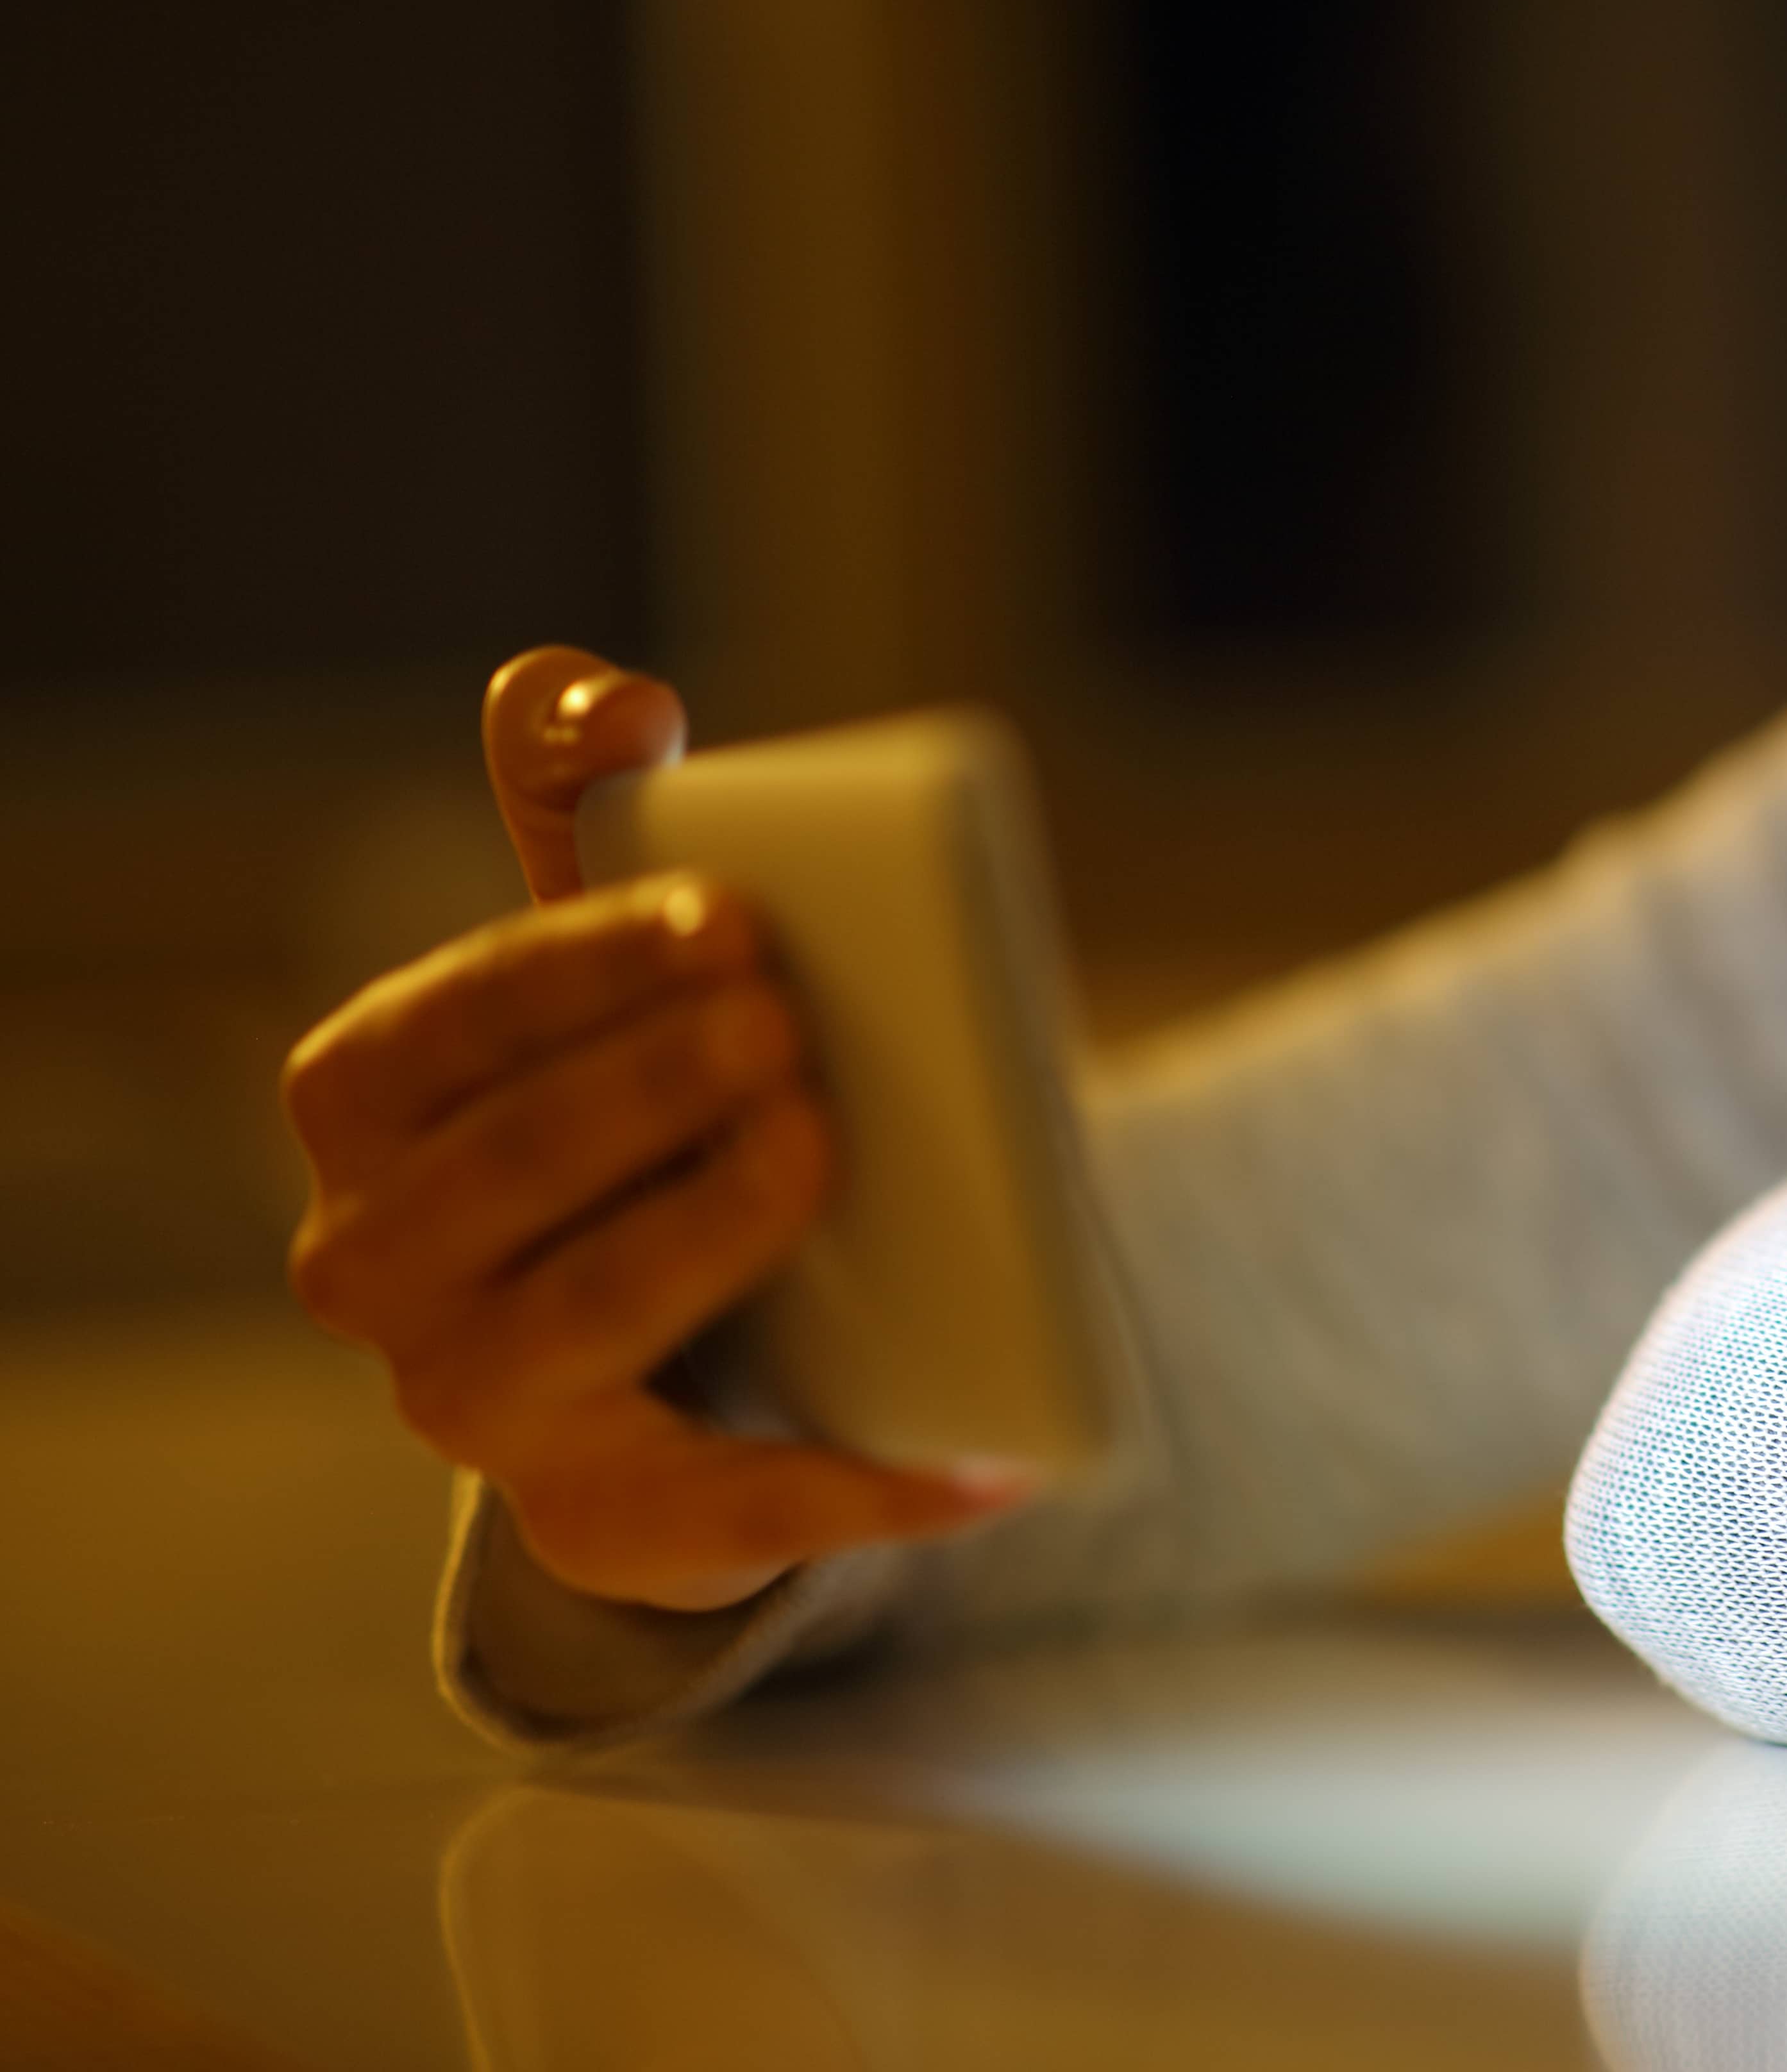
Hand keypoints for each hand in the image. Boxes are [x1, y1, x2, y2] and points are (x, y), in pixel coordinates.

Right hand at [282, 649, 1023, 1610]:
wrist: (668, 1315)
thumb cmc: (628, 1091)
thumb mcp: (598, 947)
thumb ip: (580, 798)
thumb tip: (610, 700)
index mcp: (362, 1109)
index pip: (439, 1024)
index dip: (576, 965)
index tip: (730, 912)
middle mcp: (378, 1268)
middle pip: (503, 1167)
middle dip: (645, 1083)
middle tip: (787, 1017)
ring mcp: (480, 1404)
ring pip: (578, 1315)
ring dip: (702, 1228)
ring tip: (822, 1141)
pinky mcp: (607, 1517)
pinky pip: (733, 1508)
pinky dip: (866, 1484)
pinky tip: (993, 1459)